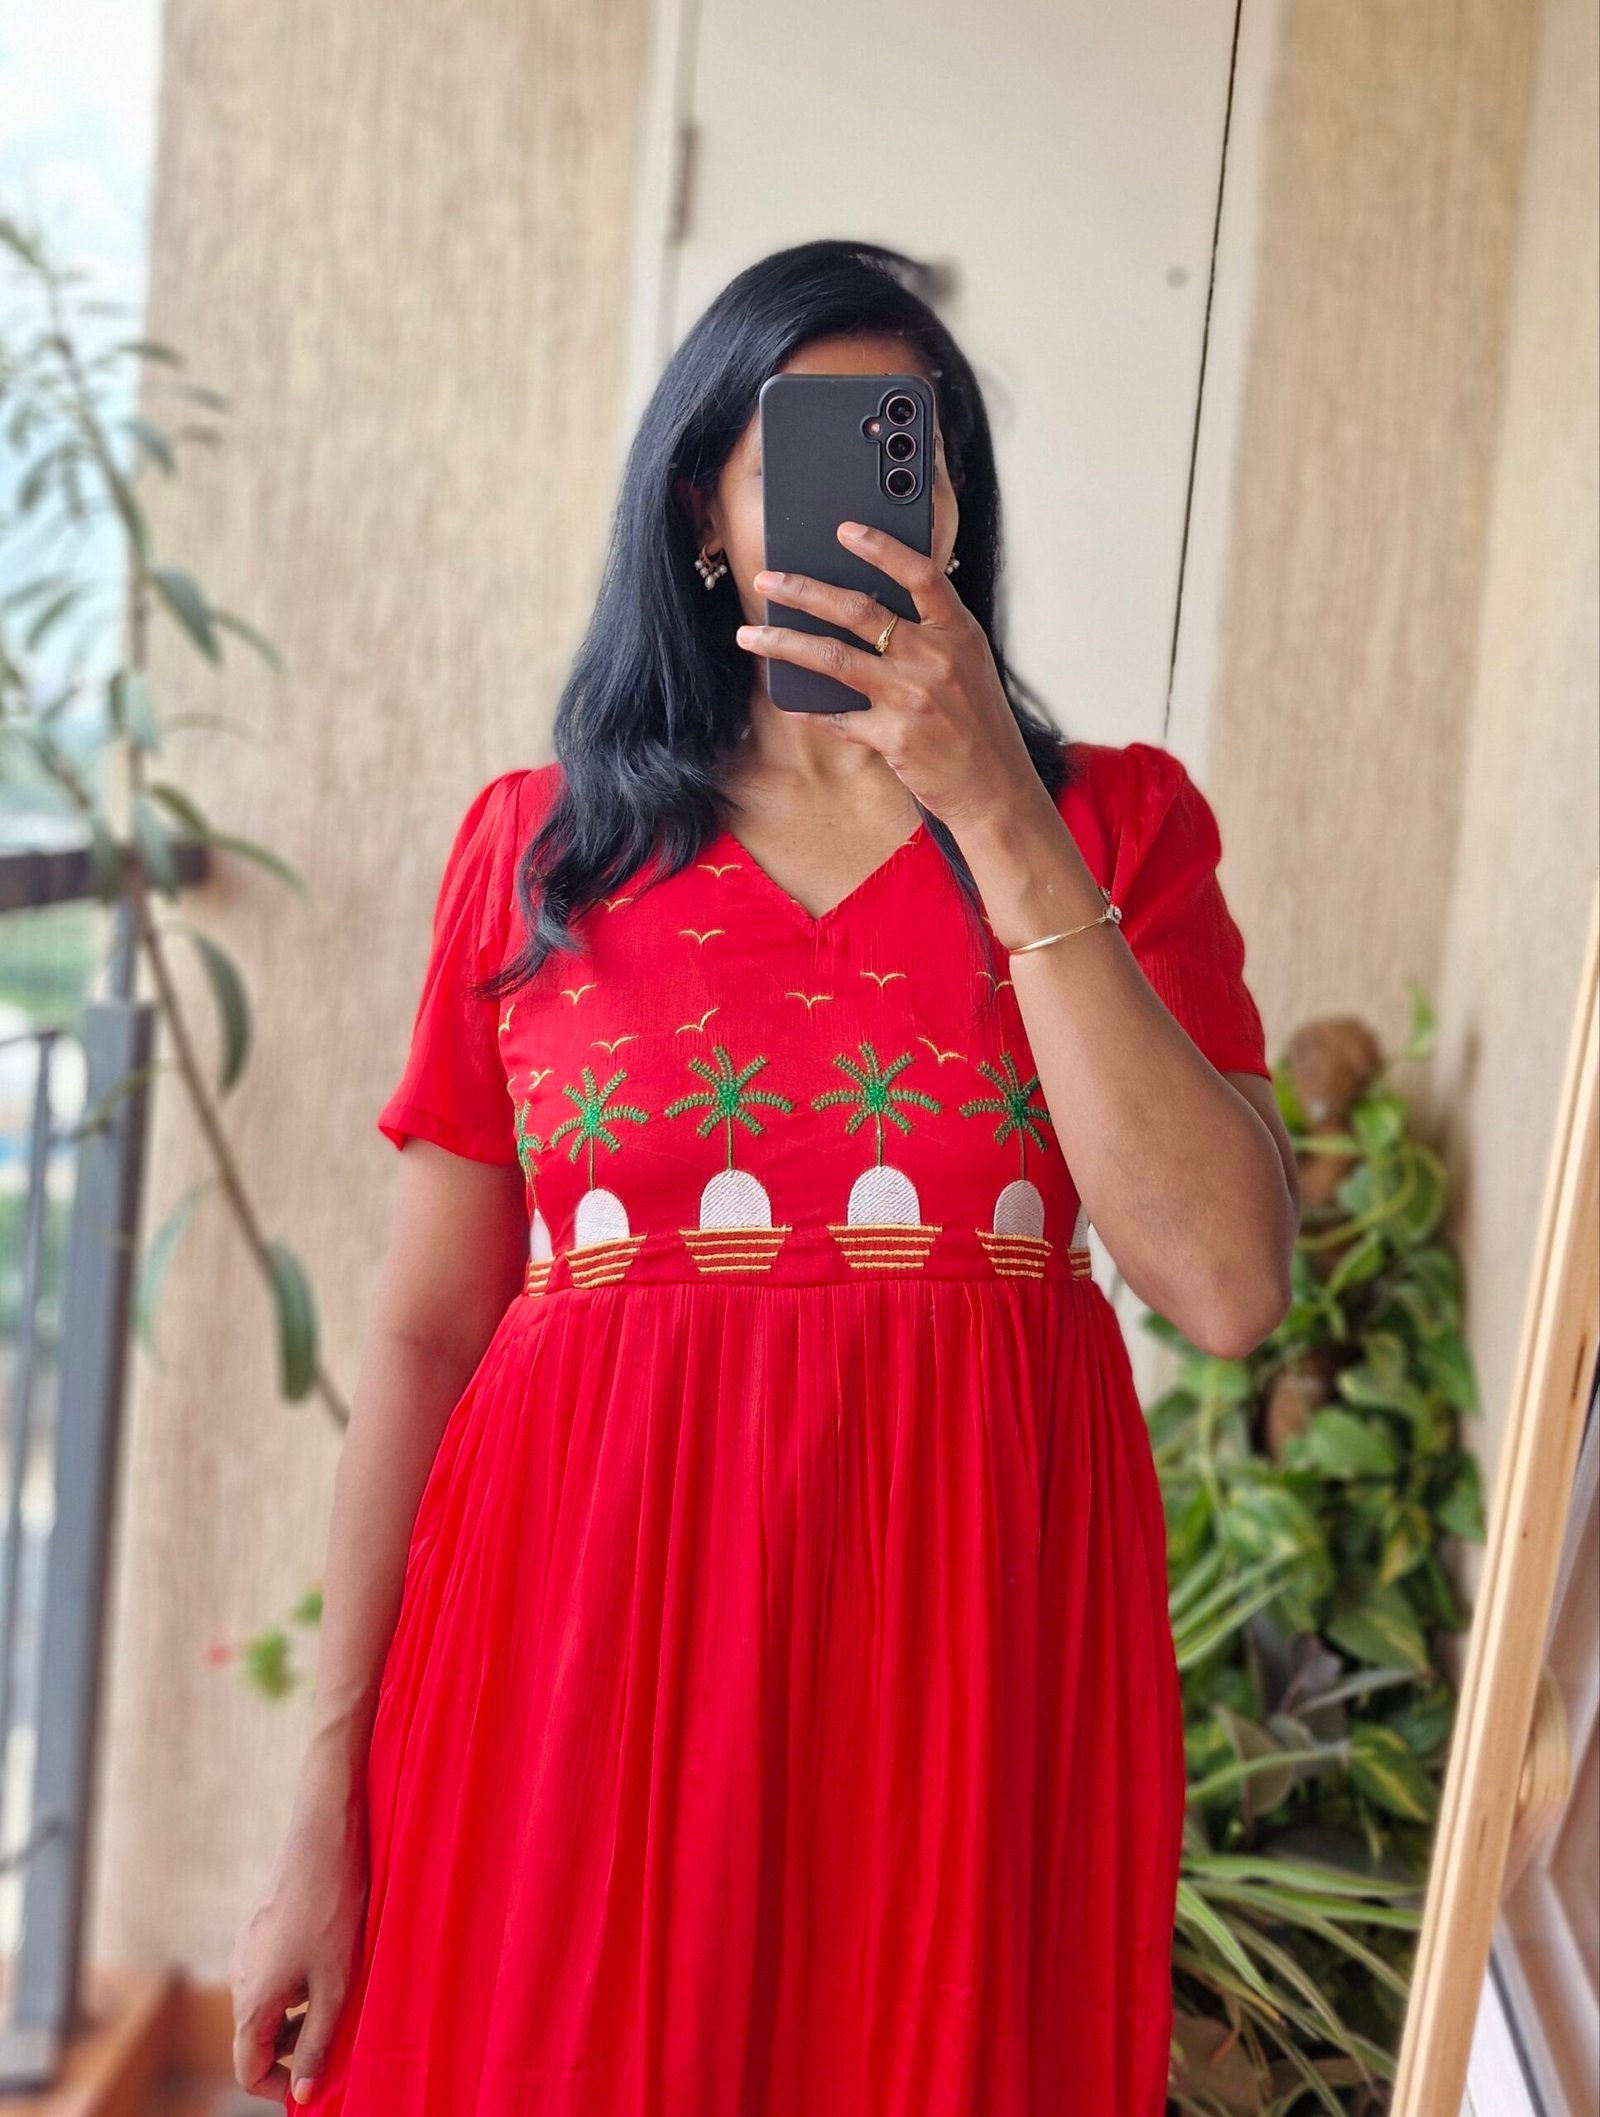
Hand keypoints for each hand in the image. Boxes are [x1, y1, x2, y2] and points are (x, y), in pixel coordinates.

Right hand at [229, 1800, 367, 2103]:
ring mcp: (247, 1949)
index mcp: (251, 1999)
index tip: (313, 2085)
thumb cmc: (333, 1912)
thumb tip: (301, 2093)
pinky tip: (329, 1965)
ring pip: (265, 2004)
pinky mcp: (261, 1928)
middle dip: (291, 2049)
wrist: (324, 1838)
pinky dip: (294, 1987)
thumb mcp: (335, 1987)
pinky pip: (270, 1974)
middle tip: (334, 2043)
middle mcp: (239, 1976)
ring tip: (338, 2001)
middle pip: (254, 2037)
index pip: (246, 2068)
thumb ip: (316, 2043)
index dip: (277, 2087)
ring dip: (296, 2016)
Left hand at [734, 521, 1048, 839]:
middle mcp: (935, 659)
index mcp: (958, 632)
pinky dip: (808, 709)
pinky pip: (837, 717)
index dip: (882, 548)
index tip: (845, 529)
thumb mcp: (970, 663)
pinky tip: (786, 701)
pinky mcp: (893, 737)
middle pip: (859, 610)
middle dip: (804, 591)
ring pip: (833, 659)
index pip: (920, 575)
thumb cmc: (979, 723)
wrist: (996, 787)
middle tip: (767, 579)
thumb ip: (933, 632)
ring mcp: (912, 698)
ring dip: (784, 644)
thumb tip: (872, 606)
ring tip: (751, 635)